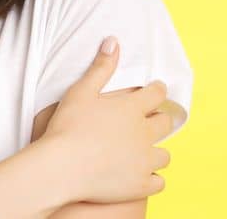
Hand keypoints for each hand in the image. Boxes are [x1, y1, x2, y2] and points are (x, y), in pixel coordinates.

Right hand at [37, 36, 173, 203]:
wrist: (61, 167)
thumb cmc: (67, 127)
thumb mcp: (81, 91)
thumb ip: (101, 67)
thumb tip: (114, 41)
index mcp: (133, 108)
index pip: (158, 93)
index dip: (157, 90)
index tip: (155, 91)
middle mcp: (144, 133)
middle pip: (165, 123)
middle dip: (160, 119)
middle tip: (150, 121)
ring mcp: (144, 161)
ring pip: (164, 155)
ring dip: (156, 151)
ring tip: (144, 152)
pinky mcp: (140, 185)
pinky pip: (158, 182)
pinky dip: (153, 179)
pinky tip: (142, 176)